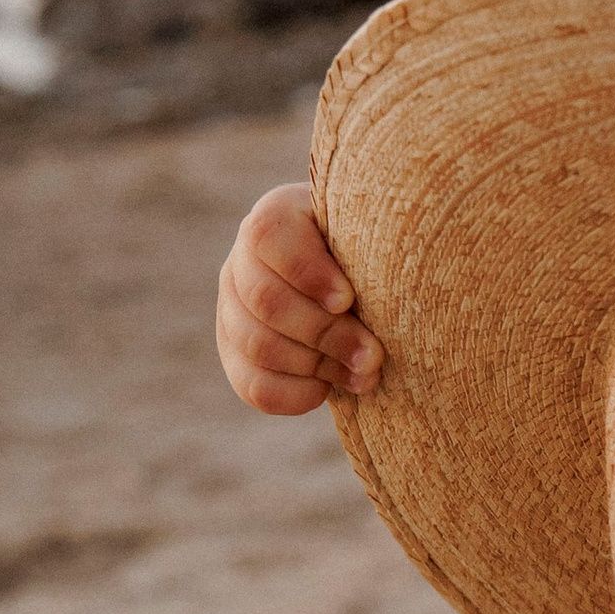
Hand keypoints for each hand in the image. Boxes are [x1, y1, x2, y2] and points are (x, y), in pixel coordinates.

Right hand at [215, 182, 380, 416]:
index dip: (307, 272)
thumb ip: (382, 241)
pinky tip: (330, 389)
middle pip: (266, 300)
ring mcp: (232, 312)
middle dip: (327, 333)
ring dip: (319, 366)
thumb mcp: (379, 235)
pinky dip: (295, 395)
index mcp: (276, 218)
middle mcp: (243, 263)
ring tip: (366, 374)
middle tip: (374, 354)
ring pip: (259, 346)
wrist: (365, 286)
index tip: (348, 300)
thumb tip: (374, 290)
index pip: (269, 235)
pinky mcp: (237, 357)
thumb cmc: (377, 253)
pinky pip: (254, 387)